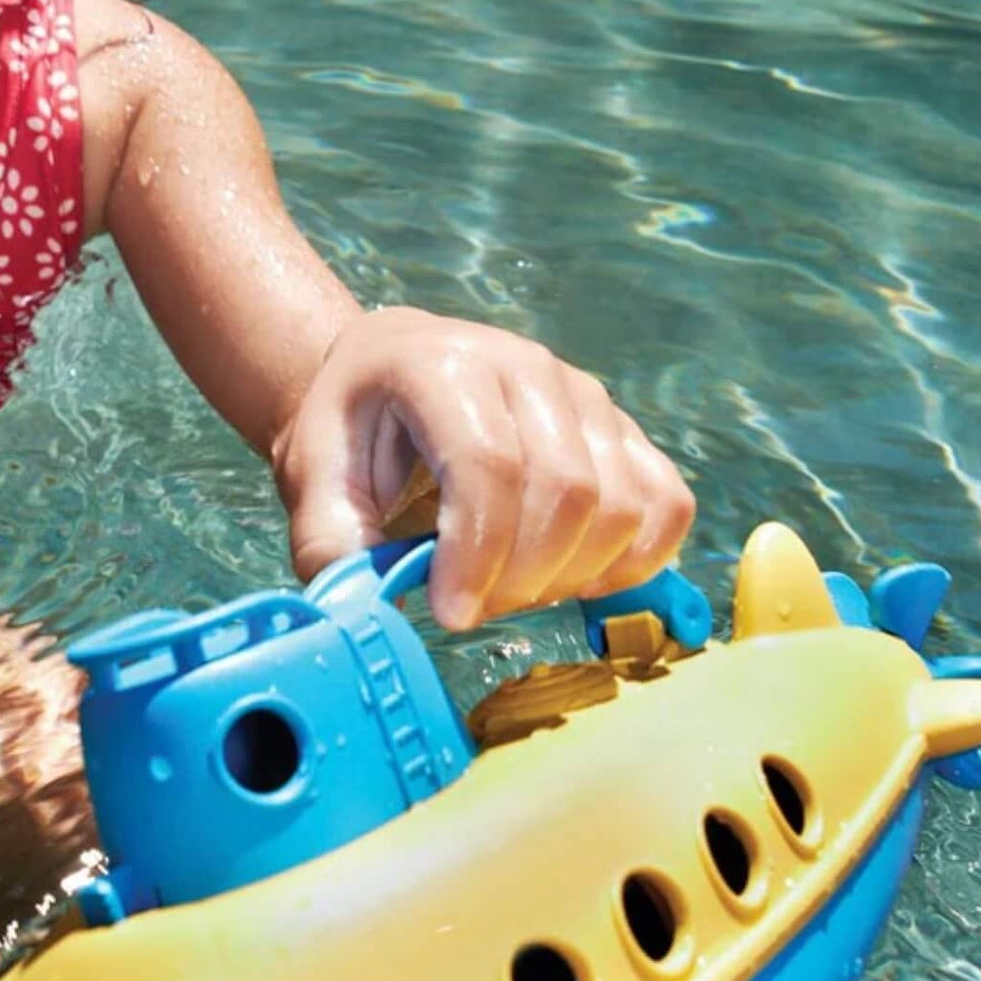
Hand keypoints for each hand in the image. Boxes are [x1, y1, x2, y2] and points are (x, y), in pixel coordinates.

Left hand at [272, 306, 694, 630]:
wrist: (388, 377)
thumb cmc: (353, 433)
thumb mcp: (314, 479)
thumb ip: (330, 544)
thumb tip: (364, 607)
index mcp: (443, 367)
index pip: (490, 465)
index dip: (478, 555)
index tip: (449, 613)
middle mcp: (528, 367)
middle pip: (566, 492)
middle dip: (522, 577)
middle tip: (473, 605)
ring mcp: (586, 396)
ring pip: (621, 505)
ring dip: (572, 576)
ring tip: (513, 589)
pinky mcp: (622, 430)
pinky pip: (666, 503)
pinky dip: (635, 560)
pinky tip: (577, 578)